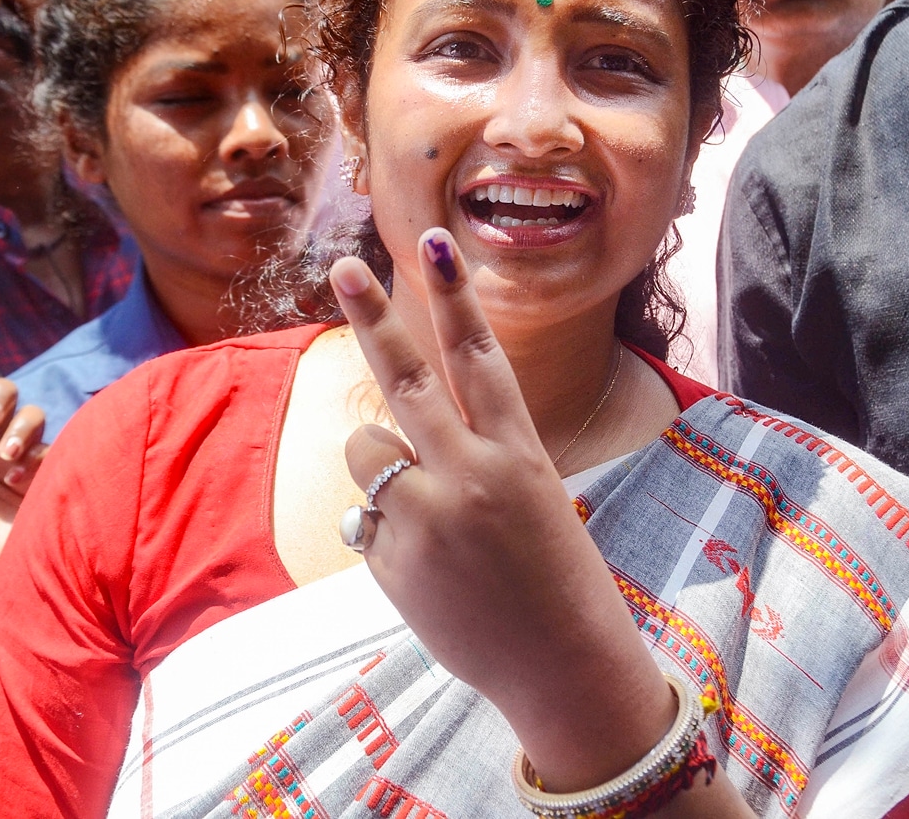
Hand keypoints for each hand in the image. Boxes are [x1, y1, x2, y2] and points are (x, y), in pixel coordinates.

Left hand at [330, 228, 675, 791]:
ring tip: (431, 518)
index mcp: (520, 452)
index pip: (480, 359)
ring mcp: (430, 516)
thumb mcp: (532, 497)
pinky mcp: (395, 558)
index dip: (455, 298)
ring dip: (381, 465)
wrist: (563, 665)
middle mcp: (473, 474)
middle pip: (409, 379)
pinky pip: (366, 516)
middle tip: (345, 268)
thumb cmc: (553, 575)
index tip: (435, 243)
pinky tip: (431, 571)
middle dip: (374, 317)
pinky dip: (386, 531)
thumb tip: (393, 435)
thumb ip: (470, 456)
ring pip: (368, 448)